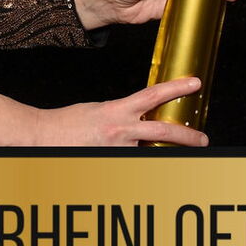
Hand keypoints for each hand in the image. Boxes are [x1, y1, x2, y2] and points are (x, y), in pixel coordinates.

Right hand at [34, 77, 209, 146]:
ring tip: (176, 155)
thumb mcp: (98, 110)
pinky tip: (138, 159)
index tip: (194, 83)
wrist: (43, 136)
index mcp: (117, 110)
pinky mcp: (111, 160)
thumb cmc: (67, 123)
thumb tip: (140, 117)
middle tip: (202, 139)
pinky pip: (134, 162)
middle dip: (187, 136)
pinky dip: (140, 159)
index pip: (153, 95)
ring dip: (161, 153)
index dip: (176, 88)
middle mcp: (121, 129)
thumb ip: (121, 114)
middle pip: (163, 131)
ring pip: (151, 152)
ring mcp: (117, 148)